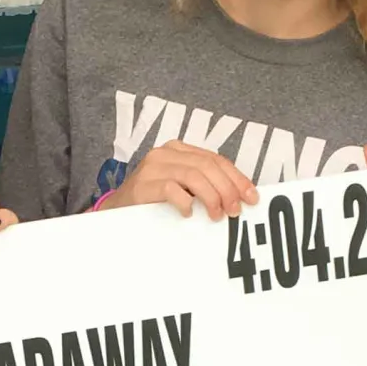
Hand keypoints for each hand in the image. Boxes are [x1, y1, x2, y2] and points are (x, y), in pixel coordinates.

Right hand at [107, 143, 259, 220]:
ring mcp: (153, 168)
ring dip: (211, 197)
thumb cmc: (154, 203)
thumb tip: (238, 197)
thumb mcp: (182, 188)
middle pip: (208, 165)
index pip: (216, 159)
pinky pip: (172, 189)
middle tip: (235, 211)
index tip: (252, 197)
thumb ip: (204, 185)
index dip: (237, 178)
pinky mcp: (143, 185)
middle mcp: (166, 153)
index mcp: (179, 150)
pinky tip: (189, 213)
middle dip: (228, 189)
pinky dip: (185, 202)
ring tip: (216, 215)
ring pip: (194, 175)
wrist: (115, 214)